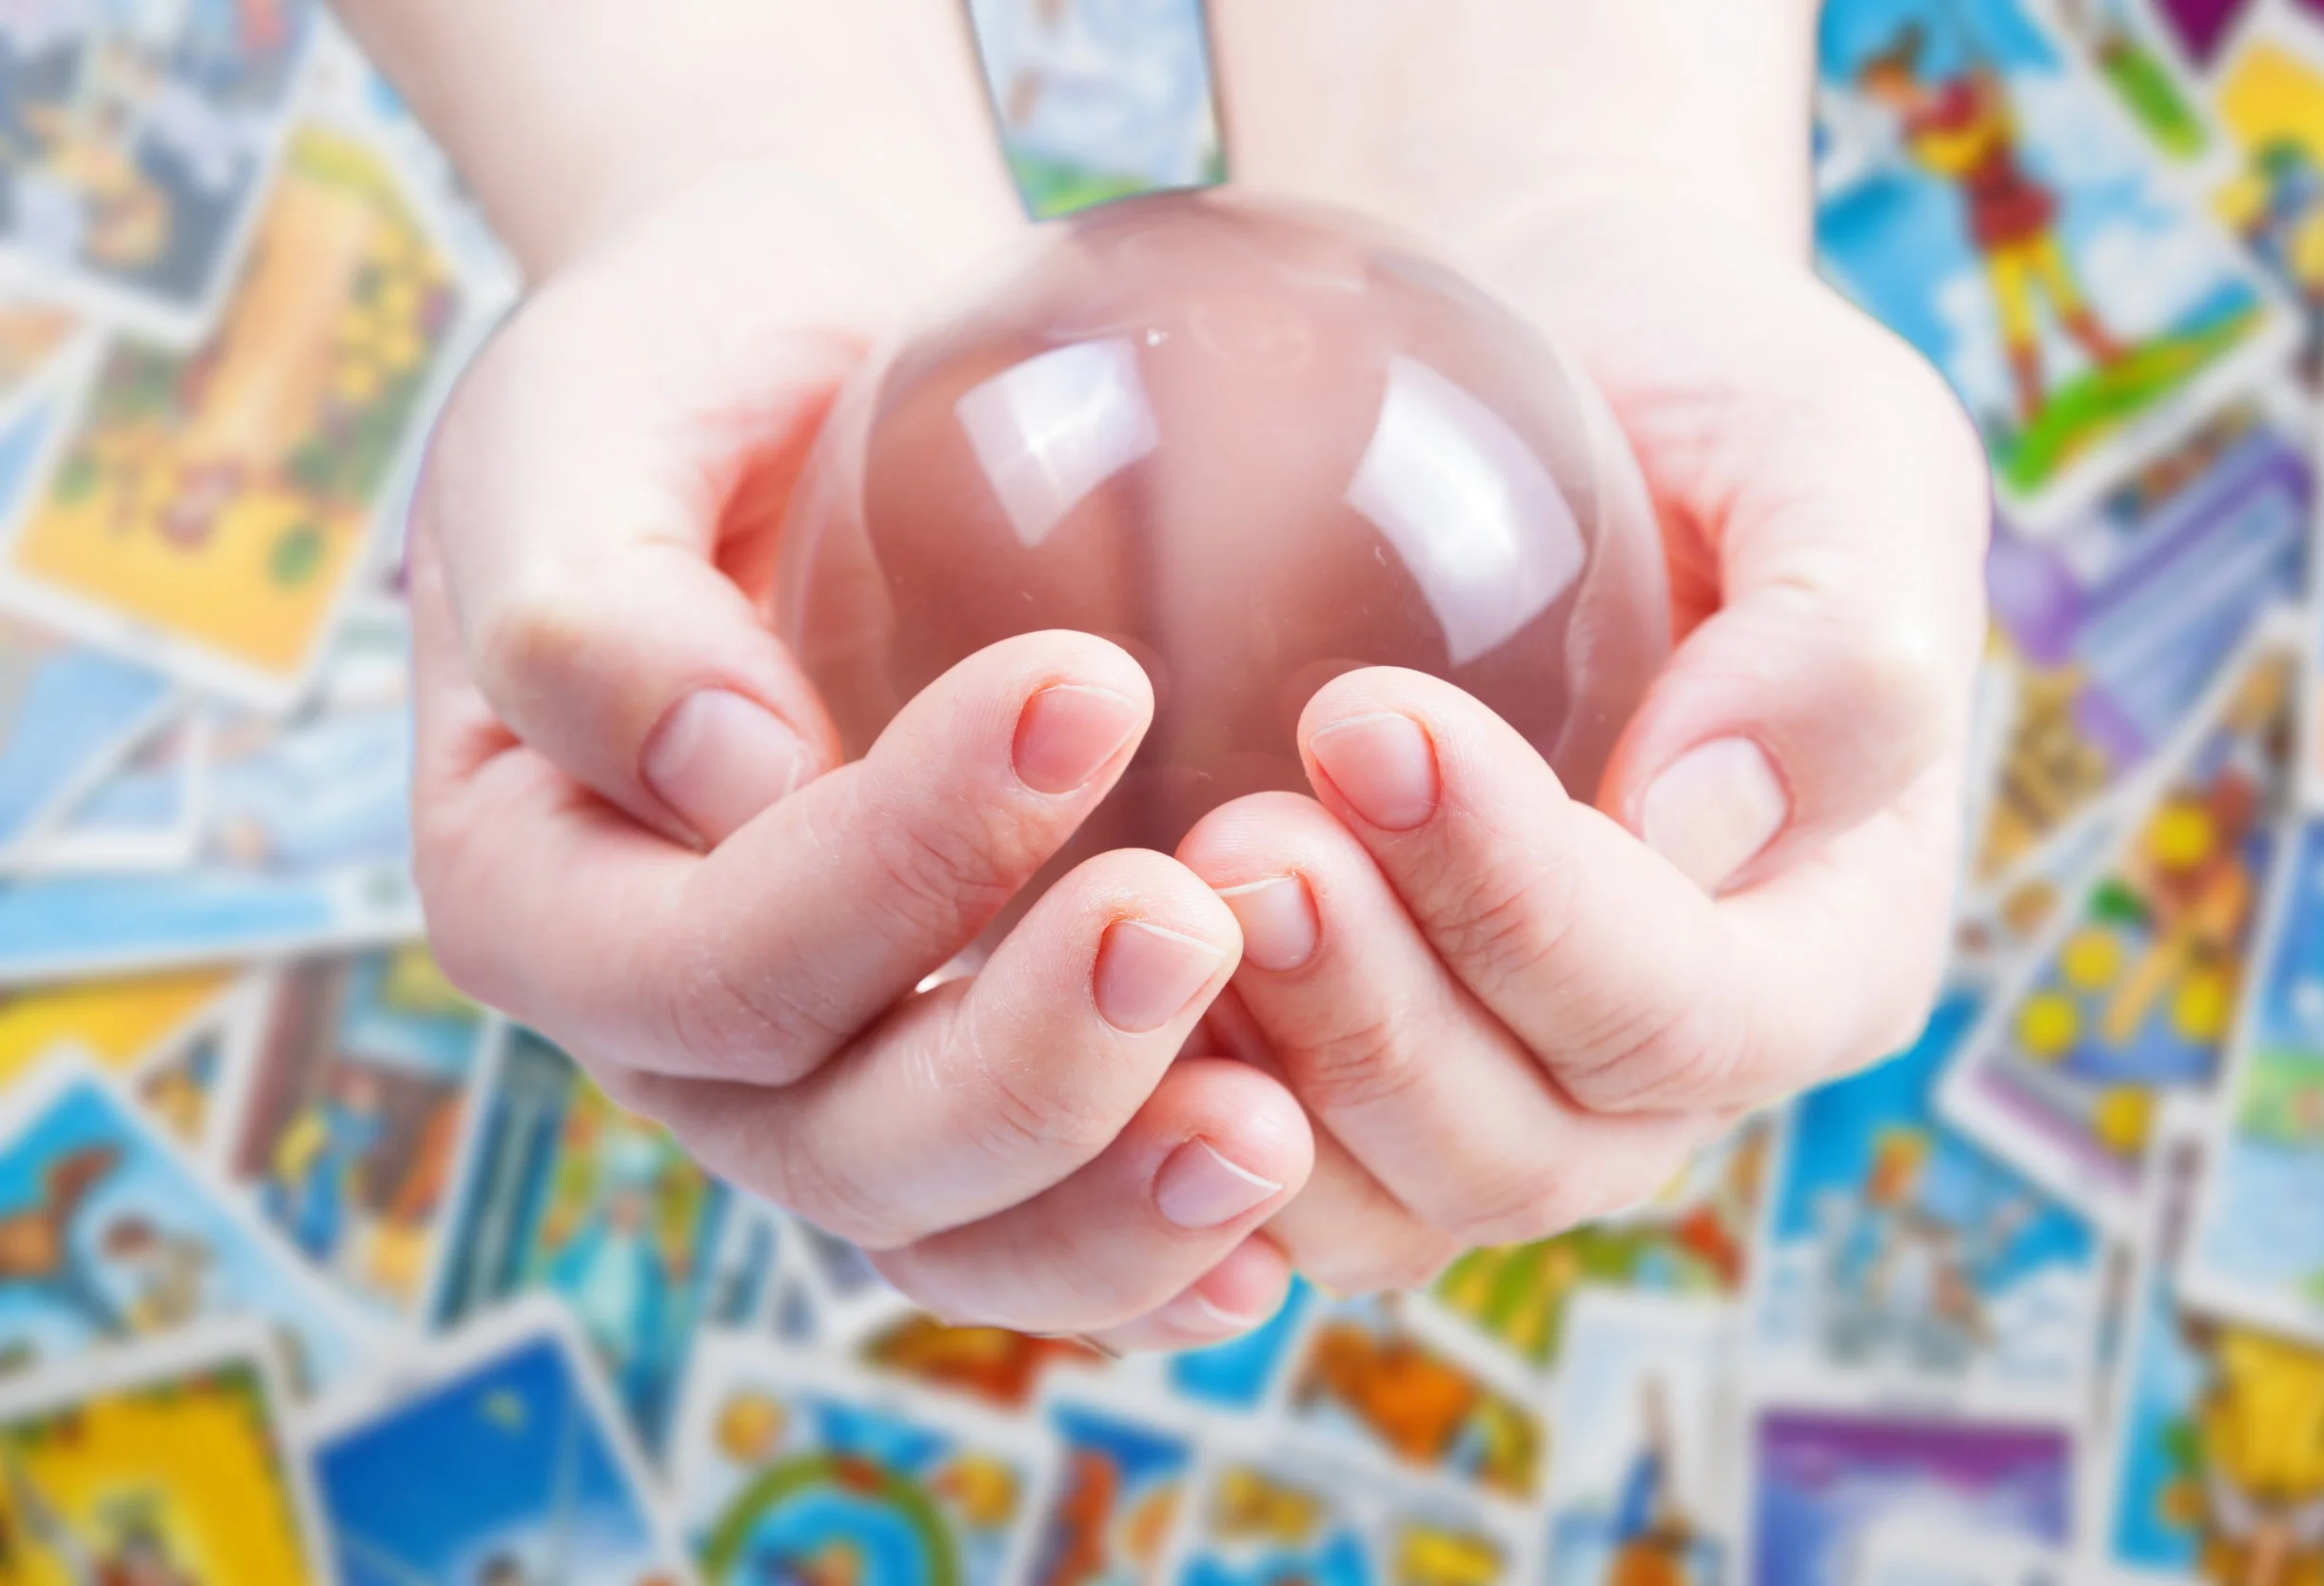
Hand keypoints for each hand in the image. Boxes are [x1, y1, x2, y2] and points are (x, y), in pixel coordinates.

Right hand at [397, 4, 1314, 1349]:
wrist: (818, 377)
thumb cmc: (683, 375)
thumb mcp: (583, 420)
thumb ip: (591, 600)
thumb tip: (726, 774)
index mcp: (538, 892)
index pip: (700, 961)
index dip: (888, 868)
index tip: (1084, 689)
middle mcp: (673, 1028)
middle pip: (830, 1142)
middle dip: (1024, 1067)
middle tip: (1198, 921)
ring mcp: (823, 1071)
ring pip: (946, 1227)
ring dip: (1109, 1207)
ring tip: (1274, 1137)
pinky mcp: (960, 1063)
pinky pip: (1040, 1214)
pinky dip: (1149, 1237)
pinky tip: (1277, 1216)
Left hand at [1178, 2, 1989, 1292]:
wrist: (1539, 374)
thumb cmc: (1699, 387)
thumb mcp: (1833, 443)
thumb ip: (1843, 636)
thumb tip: (1703, 820)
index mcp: (1820, 951)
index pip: (1682, 1009)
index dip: (1527, 906)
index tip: (1363, 716)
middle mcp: (1663, 1065)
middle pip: (1526, 1149)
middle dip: (1375, 1020)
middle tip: (1237, 840)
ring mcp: (1501, 1085)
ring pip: (1381, 1199)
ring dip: (1258, 1077)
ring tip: (1150, 895)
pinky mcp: (1350, 1064)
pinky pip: (1257, 1160)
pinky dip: (1167, 1104)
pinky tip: (1069, 966)